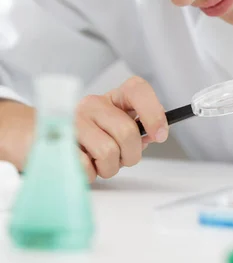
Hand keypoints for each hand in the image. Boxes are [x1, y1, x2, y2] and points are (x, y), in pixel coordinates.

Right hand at [0, 76, 167, 182]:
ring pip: (109, 153)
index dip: (154, 111)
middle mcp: (93, 104)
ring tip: (99, 162)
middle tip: (122, 159)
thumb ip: (136, 130)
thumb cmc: (88, 137)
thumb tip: (153, 134)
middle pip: (127, 131)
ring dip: (109, 168)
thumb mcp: (114, 128)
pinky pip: (86, 166)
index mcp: (113, 98)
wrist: (42, 139)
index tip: (160, 134)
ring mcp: (74, 121)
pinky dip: (90, 174)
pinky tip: (84, 165)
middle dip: (131, 155)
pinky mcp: (59, 140)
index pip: (137, 89)